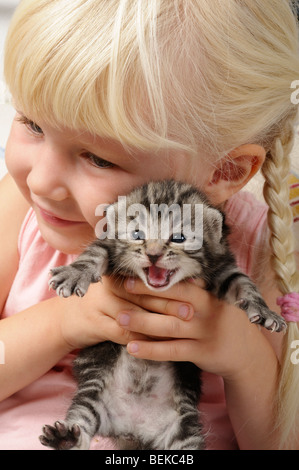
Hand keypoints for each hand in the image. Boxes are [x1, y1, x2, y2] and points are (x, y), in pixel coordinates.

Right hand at [56, 275, 195, 351]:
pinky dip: (142, 341)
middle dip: (168, 304)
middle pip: (142, 295)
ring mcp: (99, 304)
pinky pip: (123, 334)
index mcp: (117, 272)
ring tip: (179, 331)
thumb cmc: (101, 302)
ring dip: (157, 325)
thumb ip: (142, 287)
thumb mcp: (118, 289)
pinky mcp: (95, 324)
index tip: (190, 291)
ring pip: (134, 316)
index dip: (169, 285)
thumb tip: (181, 285)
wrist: (65, 319)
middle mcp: (107, 285)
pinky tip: (159, 346)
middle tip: (190, 312)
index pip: (147, 278)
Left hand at [116, 278, 268, 379]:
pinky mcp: (202, 352)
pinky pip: (172, 351)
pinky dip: (151, 350)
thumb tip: (162, 270)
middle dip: (145, 295)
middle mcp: (208, 309)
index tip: (135, 272)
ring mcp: (205, 332)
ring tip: (120, 318)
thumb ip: (194, 287)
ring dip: (143, 322)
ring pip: (169, 326)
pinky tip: (132, 347)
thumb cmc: (221, 318)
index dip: (157, 278)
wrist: (246, 352)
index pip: (180, 281)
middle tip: (120, 289)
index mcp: (209, 292)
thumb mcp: (215, 298)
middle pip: (172, 300)